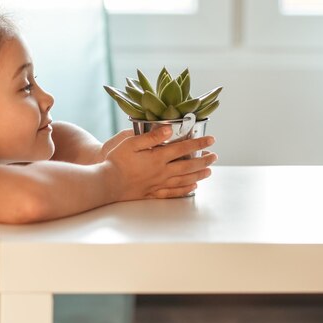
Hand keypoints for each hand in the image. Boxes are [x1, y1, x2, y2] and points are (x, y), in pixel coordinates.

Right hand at [102, 127, 216, 200]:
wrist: (108, 183)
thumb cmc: (116, 161)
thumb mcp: (131, 143)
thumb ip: (151, 136)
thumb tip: (169, 129)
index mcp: (158, 157)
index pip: (183, 148)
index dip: (198, 143)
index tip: (211, 139)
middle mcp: (162, 172)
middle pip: (188, 165)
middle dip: (203, 160)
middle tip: (215, 156)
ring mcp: (158, 184)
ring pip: (184, 179)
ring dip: (198, 174)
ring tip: (209, 171)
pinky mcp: (152, 193)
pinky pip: (174, 192)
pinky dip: (186, 189)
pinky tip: (192, 187)